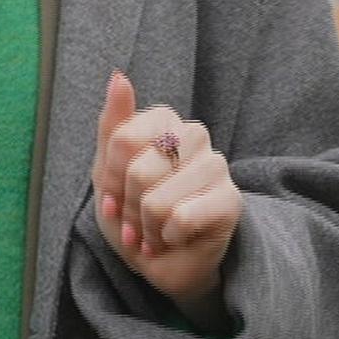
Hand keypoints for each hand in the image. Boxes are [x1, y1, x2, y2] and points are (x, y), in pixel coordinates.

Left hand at [91, 71, 241, 329]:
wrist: (164, 261)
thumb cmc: (133, 212)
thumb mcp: (107, 171)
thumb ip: (112, 124)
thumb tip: (119, 77)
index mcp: (163, 121)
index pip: (121, 140)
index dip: (111, 178)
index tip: (116, 194)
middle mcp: (193, 134)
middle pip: (137, 171)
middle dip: (129, 206)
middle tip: (139, 217)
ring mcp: (216, 165)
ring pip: (157, 199)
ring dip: (148, 227)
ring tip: (157, 228)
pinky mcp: (231, 200)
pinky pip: (181, 217)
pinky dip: (169, 236)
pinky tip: (177, 237)